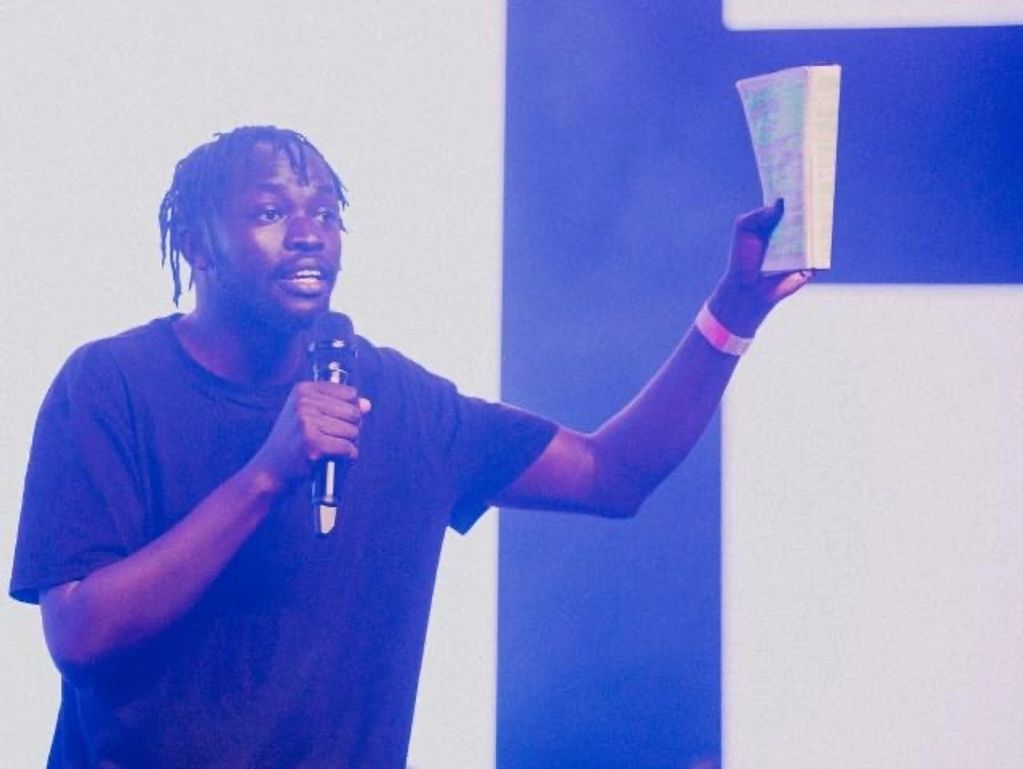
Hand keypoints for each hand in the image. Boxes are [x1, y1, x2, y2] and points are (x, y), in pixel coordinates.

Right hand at [246, 382, 371, 492]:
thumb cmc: (293, 442)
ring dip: (349, 444)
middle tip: (335, 439)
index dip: (352, 410)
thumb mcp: (309, 415)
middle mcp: (303, 403)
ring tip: (332, 449)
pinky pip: (347, 448)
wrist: (270, 470)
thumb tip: (367, 405)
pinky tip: (336, 459)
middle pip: (354, 413)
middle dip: (352, 429)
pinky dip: (348, 457)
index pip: (350, 393)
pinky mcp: (312, 444)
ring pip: (353, 431)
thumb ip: (339, 407)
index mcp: (304, 390)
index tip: (338, 421)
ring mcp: (306, 423)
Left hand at [709, 198, 812, 336]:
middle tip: (815, 186)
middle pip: (807, 214)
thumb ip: (758, 214)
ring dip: (819, 219)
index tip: (803, 175)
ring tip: (820, 204)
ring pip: (817, 230)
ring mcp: (803, 248)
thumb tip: (780, 202)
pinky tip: (820, 231)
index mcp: (779, 222)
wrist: (747, 288)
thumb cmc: (743, 257)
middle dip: (811, 201)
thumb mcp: (744, 229)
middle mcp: (794, 232)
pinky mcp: (810, 264)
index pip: (792, 203)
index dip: (797, 191)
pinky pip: (820, 251)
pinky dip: (821, 242)